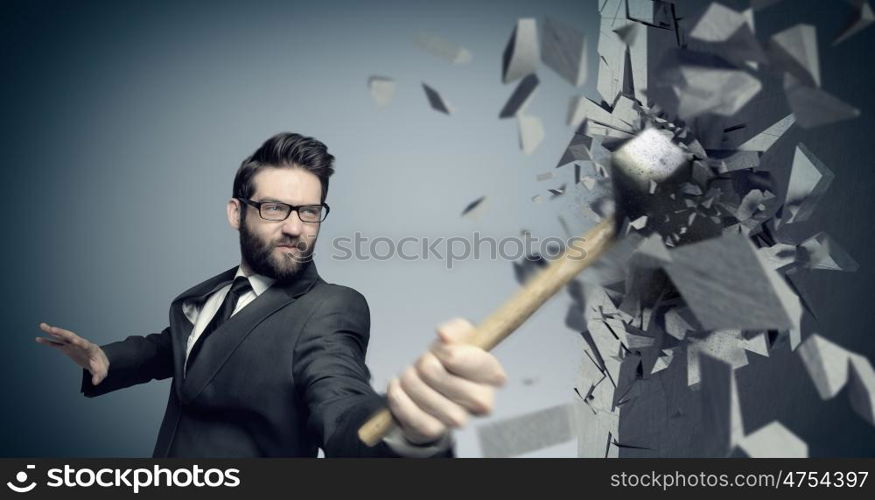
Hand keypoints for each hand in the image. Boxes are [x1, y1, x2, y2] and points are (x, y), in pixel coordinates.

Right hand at [35, 322, 108, 384]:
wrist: (98, 361)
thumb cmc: (101, 366)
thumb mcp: (102, 372)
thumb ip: (99, 376)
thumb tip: (95, 382)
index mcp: (90, 348)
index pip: (84, 344)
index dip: (79, 342)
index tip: (73, 340)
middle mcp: (80, 344)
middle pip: (71, 337)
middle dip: (62, 333)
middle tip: (52, 329)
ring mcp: (73, 345)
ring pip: (62, 337)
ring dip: (52, 332)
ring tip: (42, 326)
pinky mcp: (67, 349)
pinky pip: (56, 344)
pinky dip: (48, 341)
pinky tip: (38, 339)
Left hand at [386, 318, 506, 444]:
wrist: (431, 394)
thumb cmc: (448, 364)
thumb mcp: (457, 338)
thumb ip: (456, 330)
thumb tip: (445, 336)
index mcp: (493, 376)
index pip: (469, 360)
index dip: (447, 351)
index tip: (443, 351)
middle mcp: (482, 402)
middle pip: (434, 372)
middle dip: (423, 363)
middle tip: (427, 365)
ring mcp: (458, 420)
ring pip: (418, 390)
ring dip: (408, 378)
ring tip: (414, 377)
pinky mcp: (434, 431)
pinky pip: (406, 409)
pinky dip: (397, 395)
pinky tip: (401, 389)